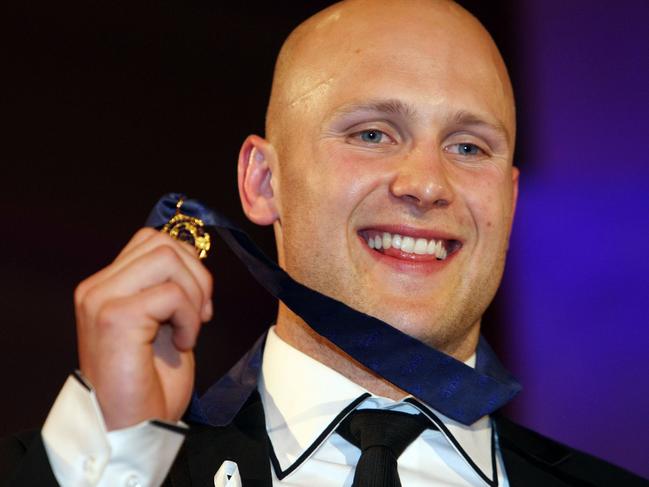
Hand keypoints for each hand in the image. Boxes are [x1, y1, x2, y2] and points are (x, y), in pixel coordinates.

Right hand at [74, 228, 212, 429]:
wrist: (132, 427)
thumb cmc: (150, 382)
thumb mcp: (163, 322)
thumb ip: (168, 287)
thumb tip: (193, 257)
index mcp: (106, 286)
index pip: (151, 240)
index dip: (187, 263)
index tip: (199, 303)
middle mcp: (96, 288)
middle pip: (161, 242)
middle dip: (196, 275)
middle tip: (201, 315)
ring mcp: (101, 300)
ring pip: (166, 257)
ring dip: (193, 295)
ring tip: (189, 330)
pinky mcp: (115, 318)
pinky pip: (172, 293)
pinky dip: (189, 318)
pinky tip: (182, 344)